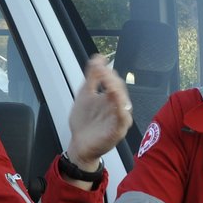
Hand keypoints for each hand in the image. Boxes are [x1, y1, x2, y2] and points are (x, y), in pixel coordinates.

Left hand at [66, 55, 132, 171]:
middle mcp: (117, 107)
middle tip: (102, 72)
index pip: (114, 81)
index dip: (107, 71)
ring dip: (117, 92)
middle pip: (120, 90)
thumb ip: (92, 77)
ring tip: (108, 83)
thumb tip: (99, 57)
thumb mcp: (85, 95)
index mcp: (111, 98)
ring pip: (124, 104)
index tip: (98, 63)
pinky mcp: (118, 132)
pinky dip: (121, 111)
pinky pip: (123, 120)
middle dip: (112, 80)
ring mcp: (119, 120)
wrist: (78, 144)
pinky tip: (116, 103)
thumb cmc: (84, 122)